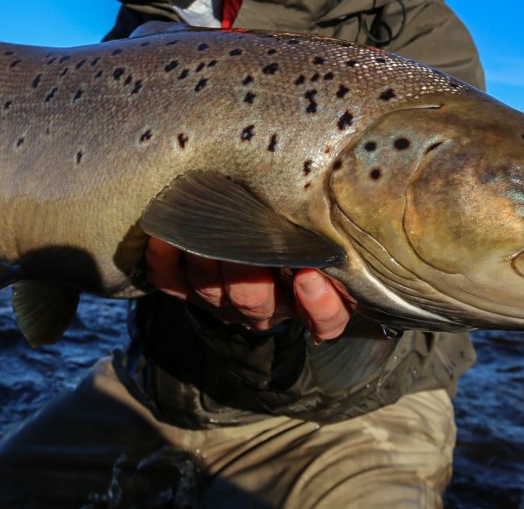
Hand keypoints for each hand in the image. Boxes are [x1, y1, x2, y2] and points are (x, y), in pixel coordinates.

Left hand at [145, 237, 353, 341]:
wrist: (245, 217)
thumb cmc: (299, 221)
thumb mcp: (325, 230)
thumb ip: (338, 228)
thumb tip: (359, 202)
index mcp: (305, 300)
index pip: (324, 321)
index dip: (318, 306)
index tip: (310, 275)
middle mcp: (263, 305)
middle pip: (255, 304)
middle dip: (250, 278)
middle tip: (250, 245)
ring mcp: (220, 297)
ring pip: (212, 292)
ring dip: (208, 265)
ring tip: (207, 235)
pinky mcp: (184, 284)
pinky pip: (169, 281)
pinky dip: (164, 259)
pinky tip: (165, 234)